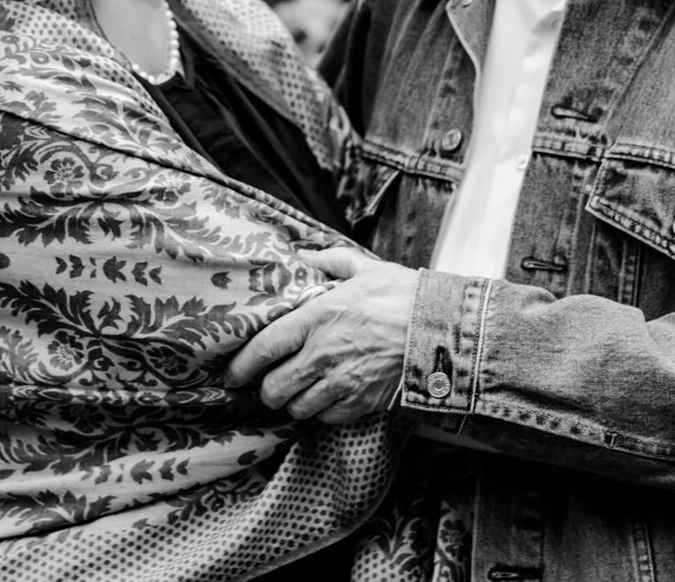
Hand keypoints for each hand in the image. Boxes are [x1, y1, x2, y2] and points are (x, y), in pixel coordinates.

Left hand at [222, 245, 419, 423]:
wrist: (442, 330)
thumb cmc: (404, 296)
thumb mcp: (365, 268)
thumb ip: (329, 262)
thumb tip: (302, 256)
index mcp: (317, 318)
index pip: (264, 348)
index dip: (242, 365)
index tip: (231, 373)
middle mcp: (323, 354)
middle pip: (274, 387)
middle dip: (265, 390)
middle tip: (267, 385)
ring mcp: (342, 382)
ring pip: (297, 407)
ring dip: (293, 403)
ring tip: (296, 393)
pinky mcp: (362, 402)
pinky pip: (327, 418)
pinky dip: (321, 412)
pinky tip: (326, 399)